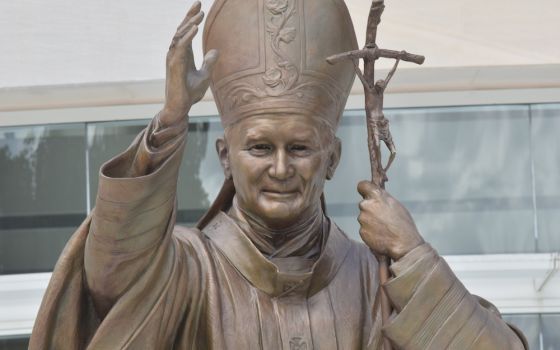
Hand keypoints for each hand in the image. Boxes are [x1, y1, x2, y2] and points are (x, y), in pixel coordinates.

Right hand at [160, 1, 218, 125]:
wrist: (181, 106)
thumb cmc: (190, 93)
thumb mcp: (205, 75)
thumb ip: (209, 62)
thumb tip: (216, 50)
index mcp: (183, 54)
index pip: (186, 32)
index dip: (191, 19)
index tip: (199, 7)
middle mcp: (176, 53)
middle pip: (182, 29)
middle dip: (190, 16)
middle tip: (198, 3)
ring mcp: (173, 58)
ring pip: (180, 36)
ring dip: (190, 24)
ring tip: (200, 15)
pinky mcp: (173, 64)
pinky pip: (180, 47)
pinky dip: (187, 37)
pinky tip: (194, 28)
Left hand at [357, 181, 423, 259]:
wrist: (404, 244)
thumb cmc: (403, 224)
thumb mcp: (395, 204)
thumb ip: (382, 198)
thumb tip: (377, 196)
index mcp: (376, 195)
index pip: (362, 185)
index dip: (364, 189)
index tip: (366, 192)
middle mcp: (366, 205)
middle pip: (364, 204)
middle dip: (371, 209)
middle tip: (383, 217)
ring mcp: (362, 219)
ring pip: (364, 218)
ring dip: (371, 221)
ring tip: (385, 228)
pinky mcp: (362, 231)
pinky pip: (365, 229)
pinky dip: (370, 232)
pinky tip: (381, 235)